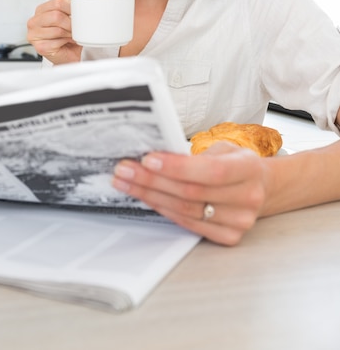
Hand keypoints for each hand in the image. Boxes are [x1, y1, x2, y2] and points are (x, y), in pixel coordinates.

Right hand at [27, 0, 82, 63]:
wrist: (69, 56)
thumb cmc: (69, 36)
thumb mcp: (71, 17)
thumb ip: (71, 3)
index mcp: (41, 10)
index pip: (57, 2)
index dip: (71, 7)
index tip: (79, 13)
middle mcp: (34, 21)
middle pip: (56, 15)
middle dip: (71, 23)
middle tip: (77, 28)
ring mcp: (34, 35)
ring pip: (58, 29)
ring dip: (69, 34)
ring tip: (72, 36)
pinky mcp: (39, 47)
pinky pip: (57, 41)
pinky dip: (66, 43)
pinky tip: (67, 43)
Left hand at [112, 141, 269, 245]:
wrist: (261, 187)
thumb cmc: (236, 163)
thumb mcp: (224, 148)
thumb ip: (197, 154)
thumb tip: (155, 155)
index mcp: (249, 169)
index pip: (211, 171)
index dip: (177, 167)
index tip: (148, 159)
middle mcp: (248, 198)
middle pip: (191, 192)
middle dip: (152, 180)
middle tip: (125, 170)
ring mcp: (239, 221)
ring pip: (185, 210)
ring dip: (151, 195)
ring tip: (127, 182)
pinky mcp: (228, 237)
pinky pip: (188, 223)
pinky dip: (164, 209)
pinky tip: (147, 198)